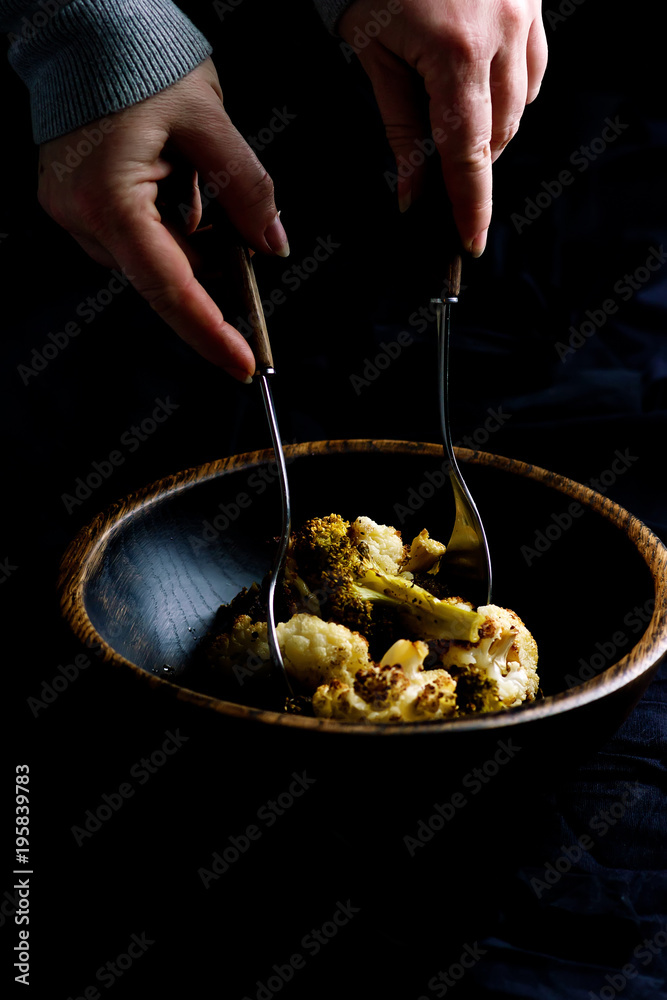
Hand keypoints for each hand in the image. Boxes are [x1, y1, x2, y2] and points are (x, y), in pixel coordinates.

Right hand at [37, 58, 288, 380]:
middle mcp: (82, 217)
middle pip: (164, 278)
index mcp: (110, 200)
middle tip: (243, 237)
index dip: (210, 333)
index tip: (243, 364)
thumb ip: (246, 190)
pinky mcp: (74, 206)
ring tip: (194, 179)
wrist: (89, 28)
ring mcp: (72, 214)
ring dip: (190, 241)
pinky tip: (175, 184)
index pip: (170, 288)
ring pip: (153, 260)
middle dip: (211, 271)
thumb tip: (272, 246)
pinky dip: (169, 226)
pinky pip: (136, 239)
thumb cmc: (143, 62)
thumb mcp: (211, 124)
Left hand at [339, 0, 547, 255]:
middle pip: (497, 135)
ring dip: (490, 133)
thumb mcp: (374, 56)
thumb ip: (400, 129)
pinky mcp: (530, 3)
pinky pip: (532, 69)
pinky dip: (509, 95)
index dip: (471, 206)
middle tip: (439, 181)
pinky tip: (482, 94)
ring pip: (520, 106)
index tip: (471, 243)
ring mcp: (522, 16)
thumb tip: (413, 193)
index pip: (468, 154)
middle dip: (470, 167)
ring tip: (453, 131)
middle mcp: (499, 35)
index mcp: (454, 55)